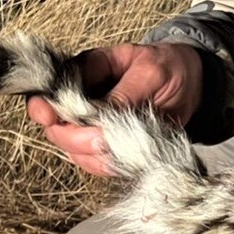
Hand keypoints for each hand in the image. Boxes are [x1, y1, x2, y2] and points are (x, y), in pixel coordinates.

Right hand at [27, 42, 204, 175]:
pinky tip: (129, 157)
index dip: (43, 107)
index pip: (50, 92)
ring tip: (124, 148)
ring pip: (74, 151)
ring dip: (94, 156)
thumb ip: (124, 93)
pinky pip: (97, 164)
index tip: (49, 118)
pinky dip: (109, 166)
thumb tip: (100, 115)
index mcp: (85, 71)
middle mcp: (81, 101)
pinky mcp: (106, 145)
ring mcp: (91, 126)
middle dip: (76, 138)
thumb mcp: (151, 72)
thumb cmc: (167, 67)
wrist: (190, 83)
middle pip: (58, 129)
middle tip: (102, 140)